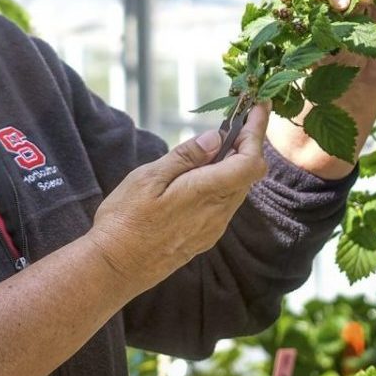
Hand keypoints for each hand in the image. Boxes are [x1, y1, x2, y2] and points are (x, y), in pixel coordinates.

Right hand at [86, 104, 269, 290]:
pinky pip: (225, 204)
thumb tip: (216, 138)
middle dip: (248, 143)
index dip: (258, 132)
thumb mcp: (149, 178)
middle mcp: (217, 212)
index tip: (259, 107)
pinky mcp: (204, 237)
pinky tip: (202, 176)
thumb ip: (186, 158)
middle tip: (234, 120)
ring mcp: (212, 228)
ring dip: (235, 163)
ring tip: (216, 145)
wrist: (115, 268)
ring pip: (238, 189)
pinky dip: (223, 182)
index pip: (250, 160)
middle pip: (248, 173)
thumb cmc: (126, 220)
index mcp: (206, 192)